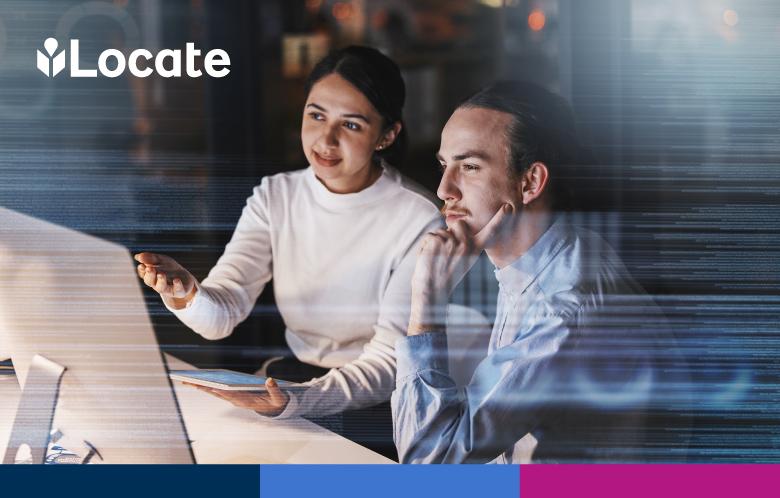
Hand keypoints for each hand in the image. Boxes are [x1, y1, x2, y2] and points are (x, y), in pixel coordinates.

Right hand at [134, 252, 197, 309]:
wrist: (184, 278)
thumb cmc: (169, 268)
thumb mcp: (161, 260)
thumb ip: (151, 258)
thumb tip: (137, 256)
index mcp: (151, 276)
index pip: (144, 274)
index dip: (142, 270)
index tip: (142, 265)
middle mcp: (157, 284)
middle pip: (150, 281)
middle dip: (149, 275)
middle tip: (150, 268)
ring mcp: (168, 289)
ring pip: (161, 288)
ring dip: (161, 281)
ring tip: (161, 274)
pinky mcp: (179, 292)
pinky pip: (177, 290)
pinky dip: (177, 285)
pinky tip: (176, 279)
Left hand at [185, 378, 289, 416]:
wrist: (274, 407)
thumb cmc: (275, 401)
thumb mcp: (278, 397)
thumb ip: (274, 389)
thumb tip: (270, 380)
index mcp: (247, 401)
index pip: (232, 395)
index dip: (222, 391)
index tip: (212, 387)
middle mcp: (237, 401)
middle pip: (218, 394)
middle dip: (204, 388)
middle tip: (189, 382)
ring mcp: (234, 399)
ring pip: (215, 393)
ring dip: (202, 387)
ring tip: (189, 381)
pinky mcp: (233, 397)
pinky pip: (218, 392)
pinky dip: (208, 387)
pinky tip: (200, 383)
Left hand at [408, 204, 512, 334]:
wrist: (432, 292)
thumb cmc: (445, 278)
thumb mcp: (462, 261)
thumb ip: (464, 245)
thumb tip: (457, 228)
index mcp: (475, 250)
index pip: (490, 232)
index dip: (500, 219)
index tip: (509, 207)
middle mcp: (467, 244)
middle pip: (458, 224)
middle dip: (450, 234)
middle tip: (446, 255)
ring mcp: (452, 242)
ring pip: (441, 232)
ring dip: (436, 243)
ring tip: (437, 260)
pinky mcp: (437, 241)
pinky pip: (429, 236)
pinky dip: (425, 246)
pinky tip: (429, 259)